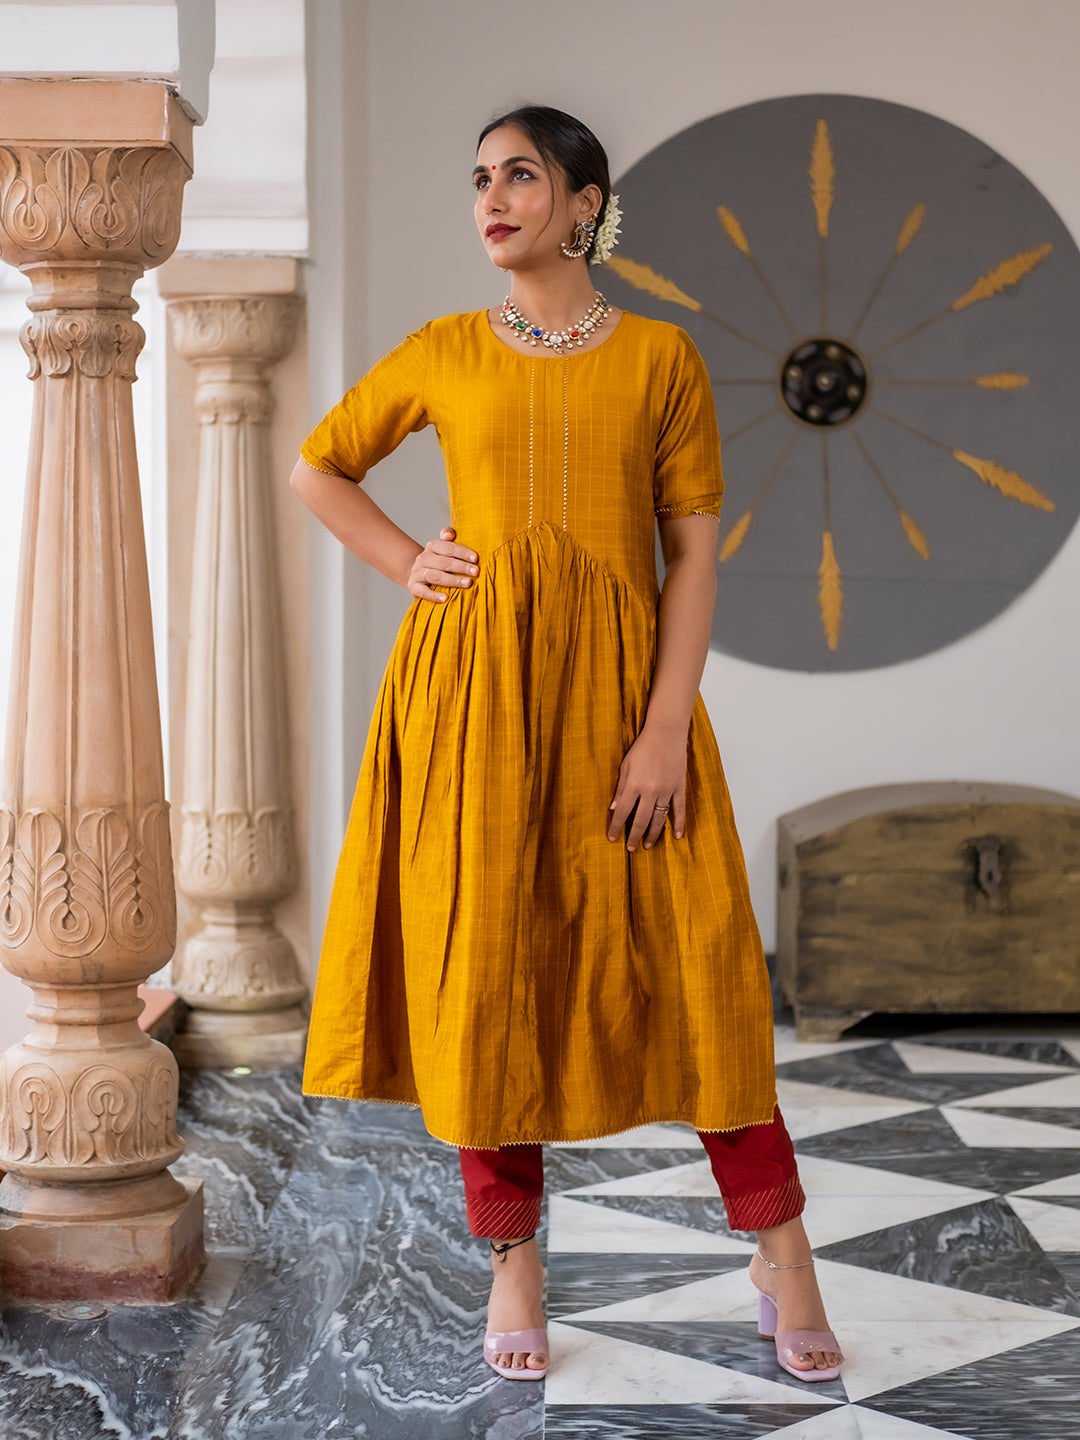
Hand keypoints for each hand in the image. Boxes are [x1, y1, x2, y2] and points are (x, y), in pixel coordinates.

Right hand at [408, 527, 479, 602]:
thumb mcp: (444, 548)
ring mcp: (417, 573)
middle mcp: (423, 558)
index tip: (475, 559)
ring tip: (467, 583)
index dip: (462, 552)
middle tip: (476, 572)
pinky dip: (434, 596)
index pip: (448, 547)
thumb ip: (449, 538)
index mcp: (432, 546)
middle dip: (461, 567)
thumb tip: (449, 534)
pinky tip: (445, 599)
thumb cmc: (439, 562)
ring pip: (436, 576)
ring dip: (452, 580)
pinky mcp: (414, 587)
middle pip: (444, 562)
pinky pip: (424, 592)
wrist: (419, 575)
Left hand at [607, 724, 686, 849]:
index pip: (622, 812)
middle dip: (634, 836)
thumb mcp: (625, 766)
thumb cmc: (643, 747)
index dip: (616, 827)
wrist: (666, 733)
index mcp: (634, 785)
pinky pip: (679, 810)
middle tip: (630, 848)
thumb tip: (613, 809)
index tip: (612, 838)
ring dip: (652, 834)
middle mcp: (650, 791)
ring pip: (658, 819)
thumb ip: (621, 788)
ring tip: (648, 845)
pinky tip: (676, 836)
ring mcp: (666, 790)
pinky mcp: (679, 788)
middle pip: (640, 820)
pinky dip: (678, 824)